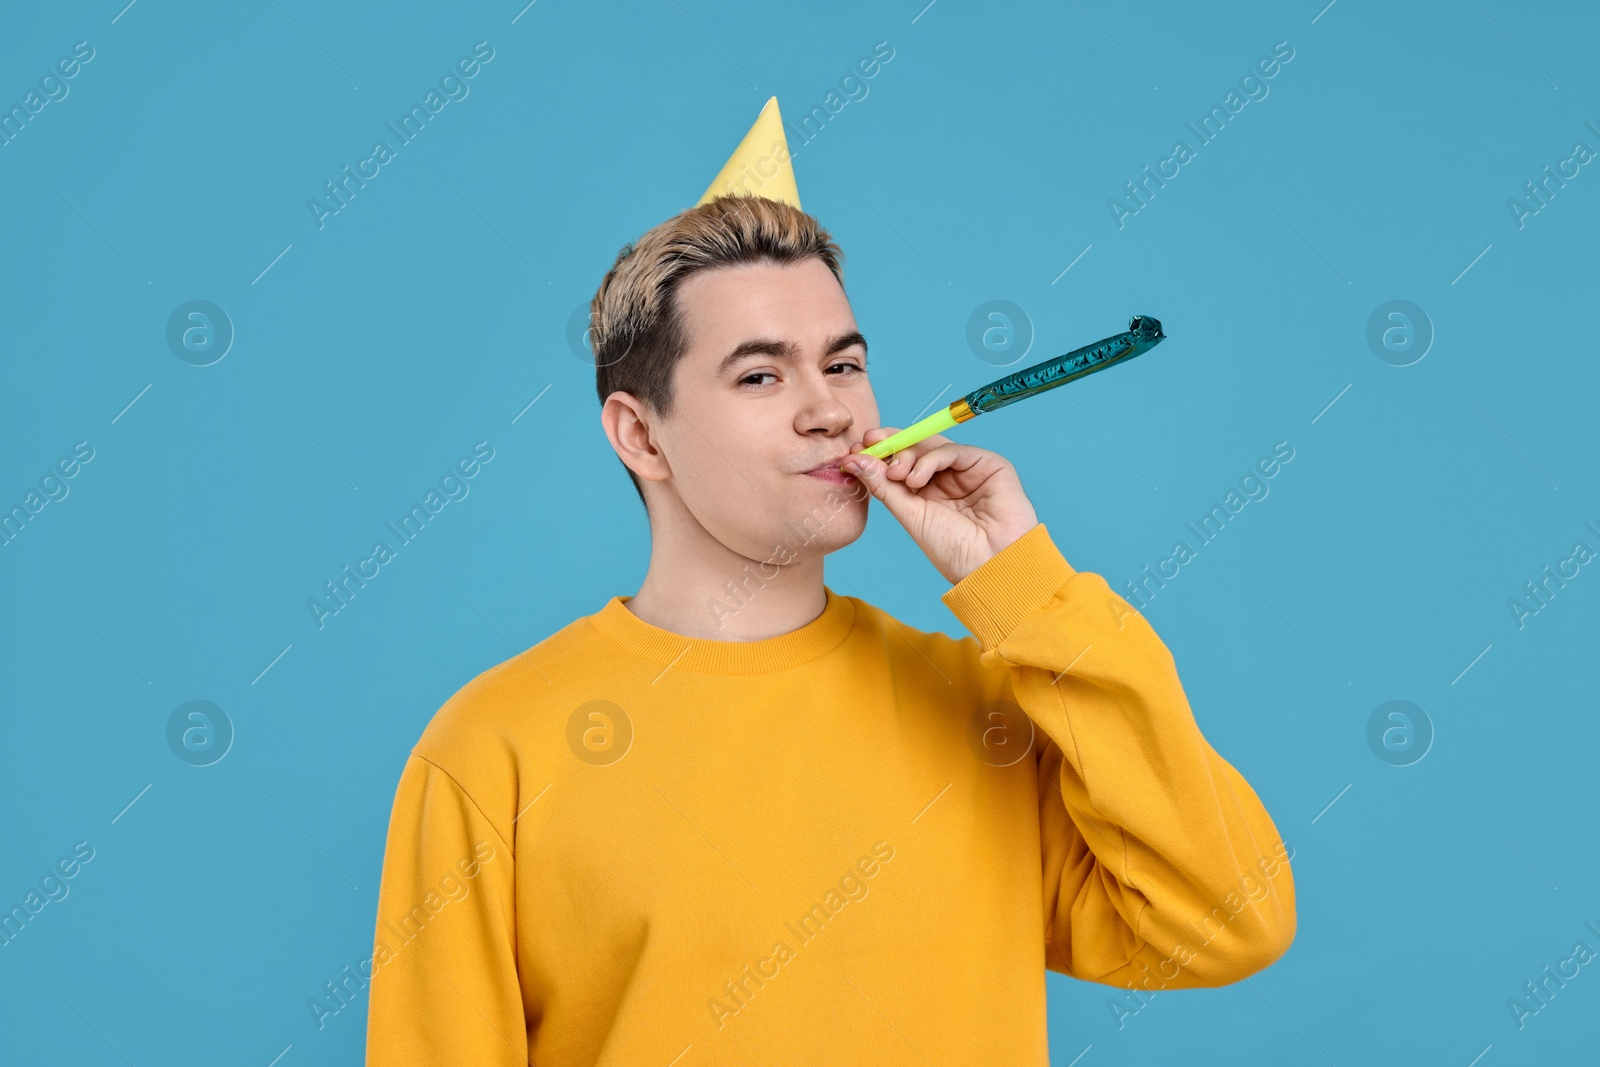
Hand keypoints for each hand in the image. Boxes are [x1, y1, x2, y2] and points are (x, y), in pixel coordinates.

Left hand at [840, 428, 1038, 583]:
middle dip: (889, 446)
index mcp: (928, 492)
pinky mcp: (988, 464)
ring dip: (907, 454)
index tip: (853, 450)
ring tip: (896, 475)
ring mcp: (968, 470)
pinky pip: (952, 450)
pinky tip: (916, 478)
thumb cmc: (954, 550)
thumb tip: (853, 461)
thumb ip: (884, 487)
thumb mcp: (910, 516)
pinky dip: (930, 459)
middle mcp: (948, 478)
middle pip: (915, 448)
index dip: (879, 452)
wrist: (992, 566)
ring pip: (931, 446)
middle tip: (867, 448)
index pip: (901, 462)